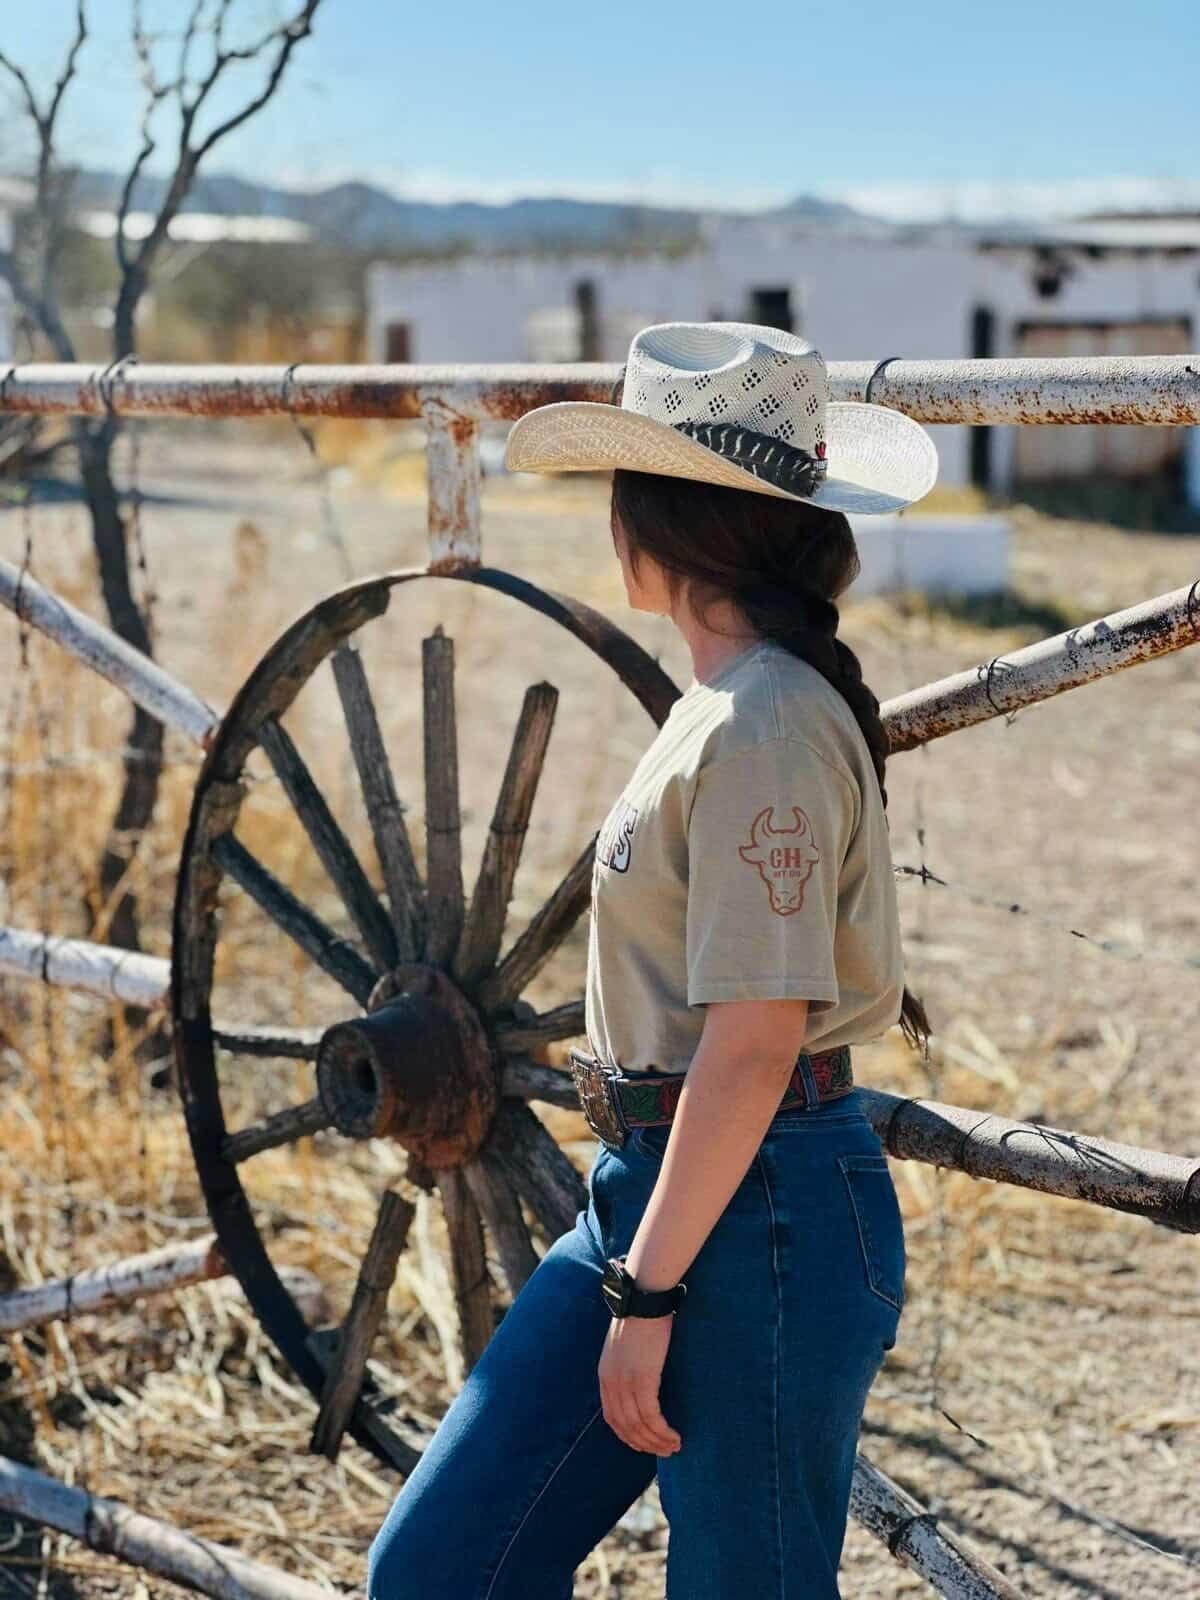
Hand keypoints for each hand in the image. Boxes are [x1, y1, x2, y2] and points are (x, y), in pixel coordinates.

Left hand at [598, 1312, 681, 1454]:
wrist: (644, 1297)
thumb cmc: (642, 1316)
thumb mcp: (626, 1345)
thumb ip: (629, 1364)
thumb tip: (644, 1376)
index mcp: (605, 1375)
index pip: (613, 1418)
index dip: (628, 1436)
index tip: (645, 1444)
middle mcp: (611, 1383)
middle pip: (625, 1427)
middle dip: (645, 1444)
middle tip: (664, 1452)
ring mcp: (625, 1382)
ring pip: (639, 1426)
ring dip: (657, 1442)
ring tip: (674, 1447)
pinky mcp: (643, 1379)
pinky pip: (651, 1416)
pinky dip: (662, 1431)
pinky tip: (675, 1436)